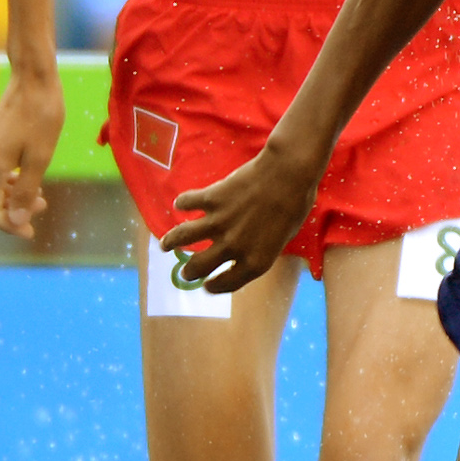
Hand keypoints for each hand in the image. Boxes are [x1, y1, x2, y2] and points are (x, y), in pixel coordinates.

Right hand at [0, 67, 65, 241]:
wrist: (33, 79)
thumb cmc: (41, 116)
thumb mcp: (40, 157)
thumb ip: (26, 190)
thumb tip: (16, 221)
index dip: (9, 226)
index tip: (31, 232)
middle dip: (13, 212)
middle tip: (42, 208)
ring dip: (12, 196)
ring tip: (40, 196)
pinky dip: (9, 181)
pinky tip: (28, 178)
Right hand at [161, 137, 319, 292]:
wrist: (289, 174)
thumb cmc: (295, 204)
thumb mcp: (283, 237)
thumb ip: (261, 247)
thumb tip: (246, 249)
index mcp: (255, 262)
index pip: (228, 284)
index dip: (215, 286)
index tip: (206, 286)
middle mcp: (233, 247)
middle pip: (199, 267)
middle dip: (189, 272)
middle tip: (185, 273)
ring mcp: (219, 224)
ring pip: (181, 238)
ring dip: (170, 243)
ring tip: (164, 245)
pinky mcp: (211, 199)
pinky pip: (188, 203)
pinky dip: (182, 203)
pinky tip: (180, 204)